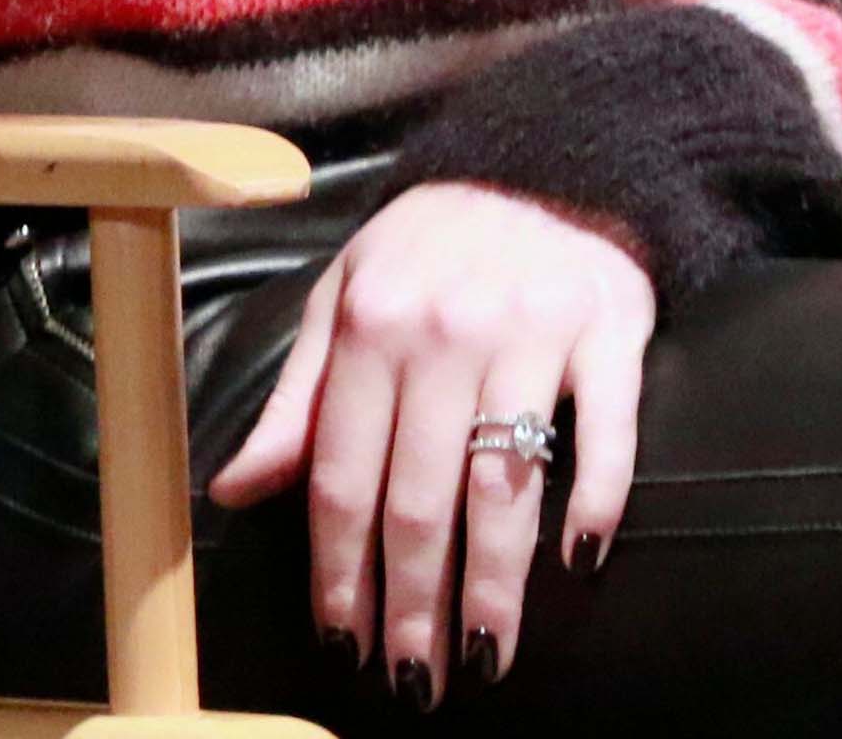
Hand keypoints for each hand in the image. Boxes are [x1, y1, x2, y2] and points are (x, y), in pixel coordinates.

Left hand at [207, 180, 654, 702]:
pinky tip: (580, 560)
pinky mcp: (608, 329)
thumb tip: (233, 491)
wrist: (547, 158)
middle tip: (413, 684)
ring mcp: (532, 331)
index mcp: (371, 323)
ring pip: (505, 487)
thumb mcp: (345, 296)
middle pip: (420, 499)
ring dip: (493, 587)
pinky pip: (606, 433)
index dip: (340, 571)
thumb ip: (297, 399)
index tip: (343, 643)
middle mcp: (446, 331)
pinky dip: (595, 501)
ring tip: (484, 659)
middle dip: (413, 607)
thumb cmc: (432, 244)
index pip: (344, 475)